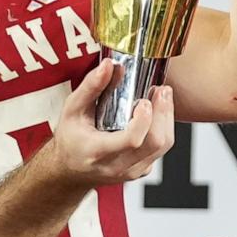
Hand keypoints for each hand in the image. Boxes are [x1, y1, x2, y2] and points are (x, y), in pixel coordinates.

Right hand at [44, 60, 173, 187]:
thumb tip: (109, 65)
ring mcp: (132, 171)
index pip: (131, 140)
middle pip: (154, 142)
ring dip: (167, 118)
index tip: (144, 100)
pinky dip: (163, 129)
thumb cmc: (70, 140)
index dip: (143, 119)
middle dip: (163, 113)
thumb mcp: (72, 110)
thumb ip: (90, 86)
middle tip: (161, 90)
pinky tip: (156, 114)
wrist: (69, 169)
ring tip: (162, 97)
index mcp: (98, 151)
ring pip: (162, 146)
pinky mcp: (141, 170)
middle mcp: (117, 165)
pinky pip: (161, 150)